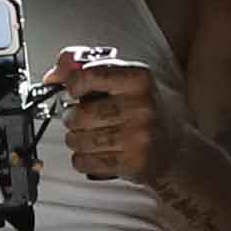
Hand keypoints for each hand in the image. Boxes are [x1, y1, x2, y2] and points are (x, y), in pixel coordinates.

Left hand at [47, 48, 175, 182]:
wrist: (176, 146)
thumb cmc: (146, 108)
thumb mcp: (126, 78)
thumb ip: (89, 67)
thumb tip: (54, 75)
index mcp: (140, 79)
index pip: (90, 75)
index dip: (72, 84)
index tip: (72, 90)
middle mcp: (142, 107)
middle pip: (82, 114)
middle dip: (71, 117)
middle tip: (76, 117)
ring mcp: (139, 137)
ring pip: (82, 140)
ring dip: (75, 139)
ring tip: (84, 135)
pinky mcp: (134, 163)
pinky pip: (88, 161)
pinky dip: (82, 158)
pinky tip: (92, 152)